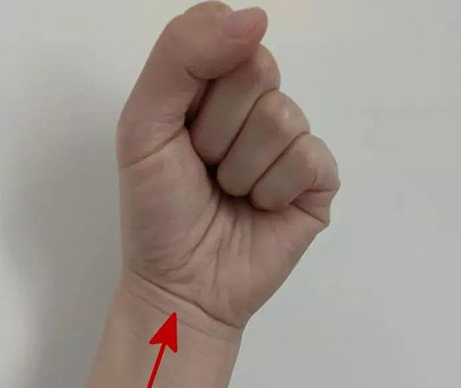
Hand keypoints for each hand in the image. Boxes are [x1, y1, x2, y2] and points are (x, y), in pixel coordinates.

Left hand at [116, 1, 339, 330]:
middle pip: (258, 71)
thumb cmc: (157, 213)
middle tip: (204, 169)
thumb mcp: (143, 125)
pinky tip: (259, 211)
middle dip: (217, 130)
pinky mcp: (317, 182)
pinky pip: (309, 157)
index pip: (229, 38)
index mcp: (212, 88)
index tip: (181, 131)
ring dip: (241, 169)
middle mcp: (256, 108)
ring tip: (228, 196)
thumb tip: (256, 18)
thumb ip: (181, 55)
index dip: (201, 87)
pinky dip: (273, 190)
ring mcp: (290, 144)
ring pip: (282, 118)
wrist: (181, 287)